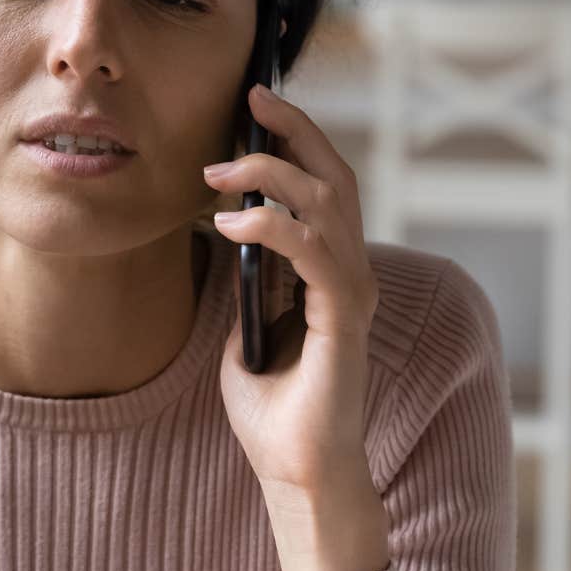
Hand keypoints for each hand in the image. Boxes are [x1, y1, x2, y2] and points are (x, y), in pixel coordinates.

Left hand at [203, 84, 385, 507]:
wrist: (296, 472)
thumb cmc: (273, 412)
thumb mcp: (244, 332)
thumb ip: (245, 286)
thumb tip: (223, 240)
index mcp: (332, 274)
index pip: (324, 188)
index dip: (296, 141)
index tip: (254, 105)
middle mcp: (351, 275)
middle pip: (336, 178)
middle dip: (296, 131)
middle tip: (253, 98)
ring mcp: (352, 295)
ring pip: (328, 205)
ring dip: (272, 175)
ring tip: (218, 170)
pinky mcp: (343, 320)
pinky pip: (314, 253)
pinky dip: (272, 228)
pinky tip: (231, 224)